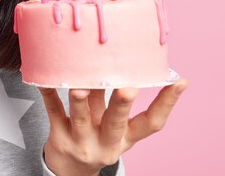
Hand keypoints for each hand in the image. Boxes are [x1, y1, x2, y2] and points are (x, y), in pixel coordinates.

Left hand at [39, 79, 187, 175]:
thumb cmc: (96, 137)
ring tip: (80, 86)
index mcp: (126, 138)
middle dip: (121, 104)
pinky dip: (49, 95)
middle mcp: (106, 141)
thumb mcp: (113, 126)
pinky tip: (44, 80)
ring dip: (81, 100)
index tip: (179, 81)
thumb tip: (127, 60)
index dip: (167, 103)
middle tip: (128, 88)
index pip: (151, 123)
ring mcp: (81, 140)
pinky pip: (53, 112)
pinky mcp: (58, 136)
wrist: (70, 170)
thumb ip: (116, 101)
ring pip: (81, 117)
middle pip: (115, 122)